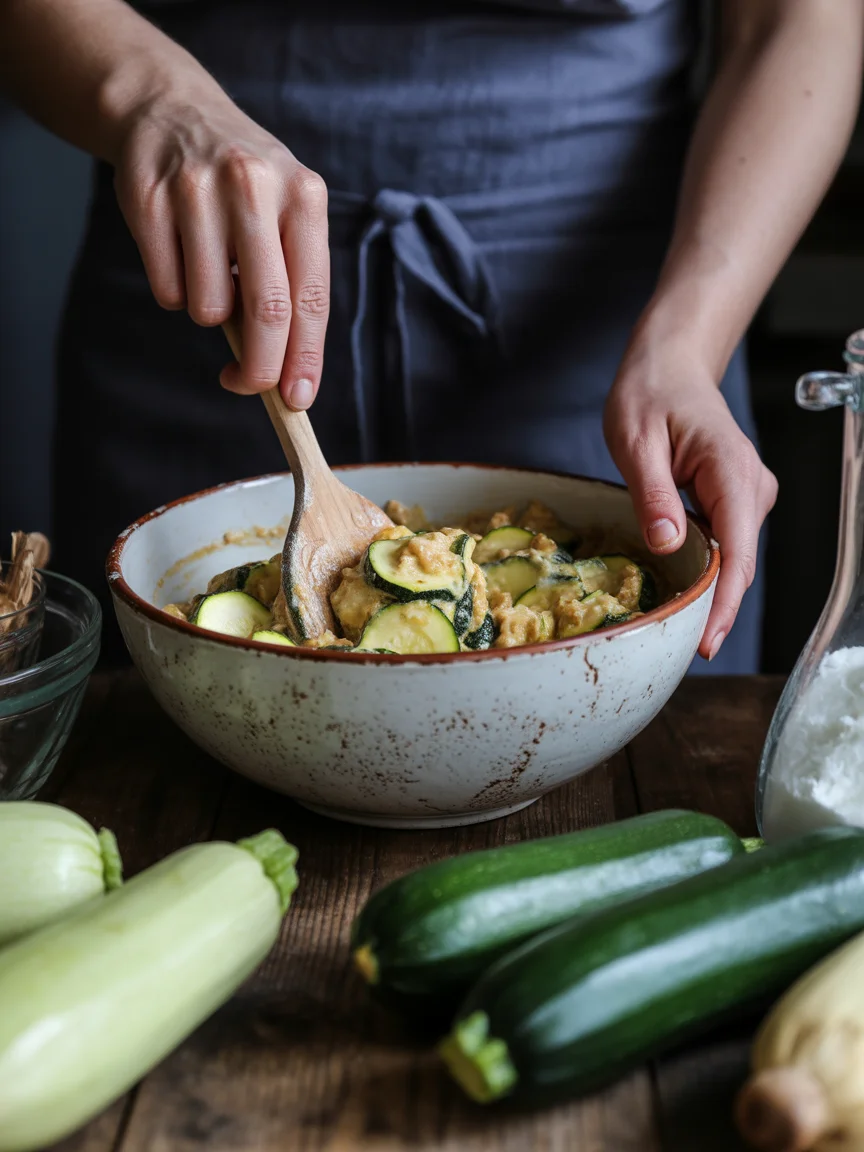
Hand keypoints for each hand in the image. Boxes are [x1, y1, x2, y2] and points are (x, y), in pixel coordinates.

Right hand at [113, 88, 329, 408]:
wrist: (173, 111)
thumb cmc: (244, 185)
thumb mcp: (285, 212)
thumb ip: (293, 283)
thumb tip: (287, 375)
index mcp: (304, 196)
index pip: (311, 297)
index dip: (306, 357)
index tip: (297, 398)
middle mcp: (255, 186)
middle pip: (267, 311)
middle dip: (259, 366)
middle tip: (247, 384)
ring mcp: (198, 190)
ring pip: (208, 307)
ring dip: (209, 314)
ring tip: (211, 272)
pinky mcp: (149, 199)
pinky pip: (167, 289)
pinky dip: (175, 292)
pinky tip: (180, 252)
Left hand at [603, 337, 776, 661]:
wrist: (669, 366)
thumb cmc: (648, 394)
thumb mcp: (635, 440)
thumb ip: (652, 493)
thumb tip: (668, 545)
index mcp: (729, 470)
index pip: (737, 551)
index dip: (724, 603)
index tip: (706, 641)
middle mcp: (749, 486)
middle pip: (739, 562)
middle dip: (715, 608)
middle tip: (680, 649)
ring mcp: (746, 495)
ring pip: (732, 556)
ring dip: (708, 591)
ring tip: (676, 627)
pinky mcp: (733, 501)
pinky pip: (723, 544)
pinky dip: (703, 569)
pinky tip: (681, 591)